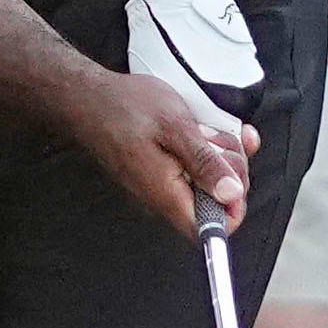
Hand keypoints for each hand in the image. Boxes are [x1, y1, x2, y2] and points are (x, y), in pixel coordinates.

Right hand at [63, 64, 256, 238]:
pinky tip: (206, 129)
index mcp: (167, 193)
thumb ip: (205, 163)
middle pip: (215, 204)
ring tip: (206, 129)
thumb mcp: (176, 127)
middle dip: (230, 172)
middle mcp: (164, 197)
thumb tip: (231, 193)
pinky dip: (206, 150)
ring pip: (207, 184)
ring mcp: (162, 185)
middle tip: (220, 141)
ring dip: (219, 156)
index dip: (233, 208)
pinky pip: (193, 170)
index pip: (210, 229)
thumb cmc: (124, 108)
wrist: (88, 99)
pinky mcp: (160, 172)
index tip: (238, 176)